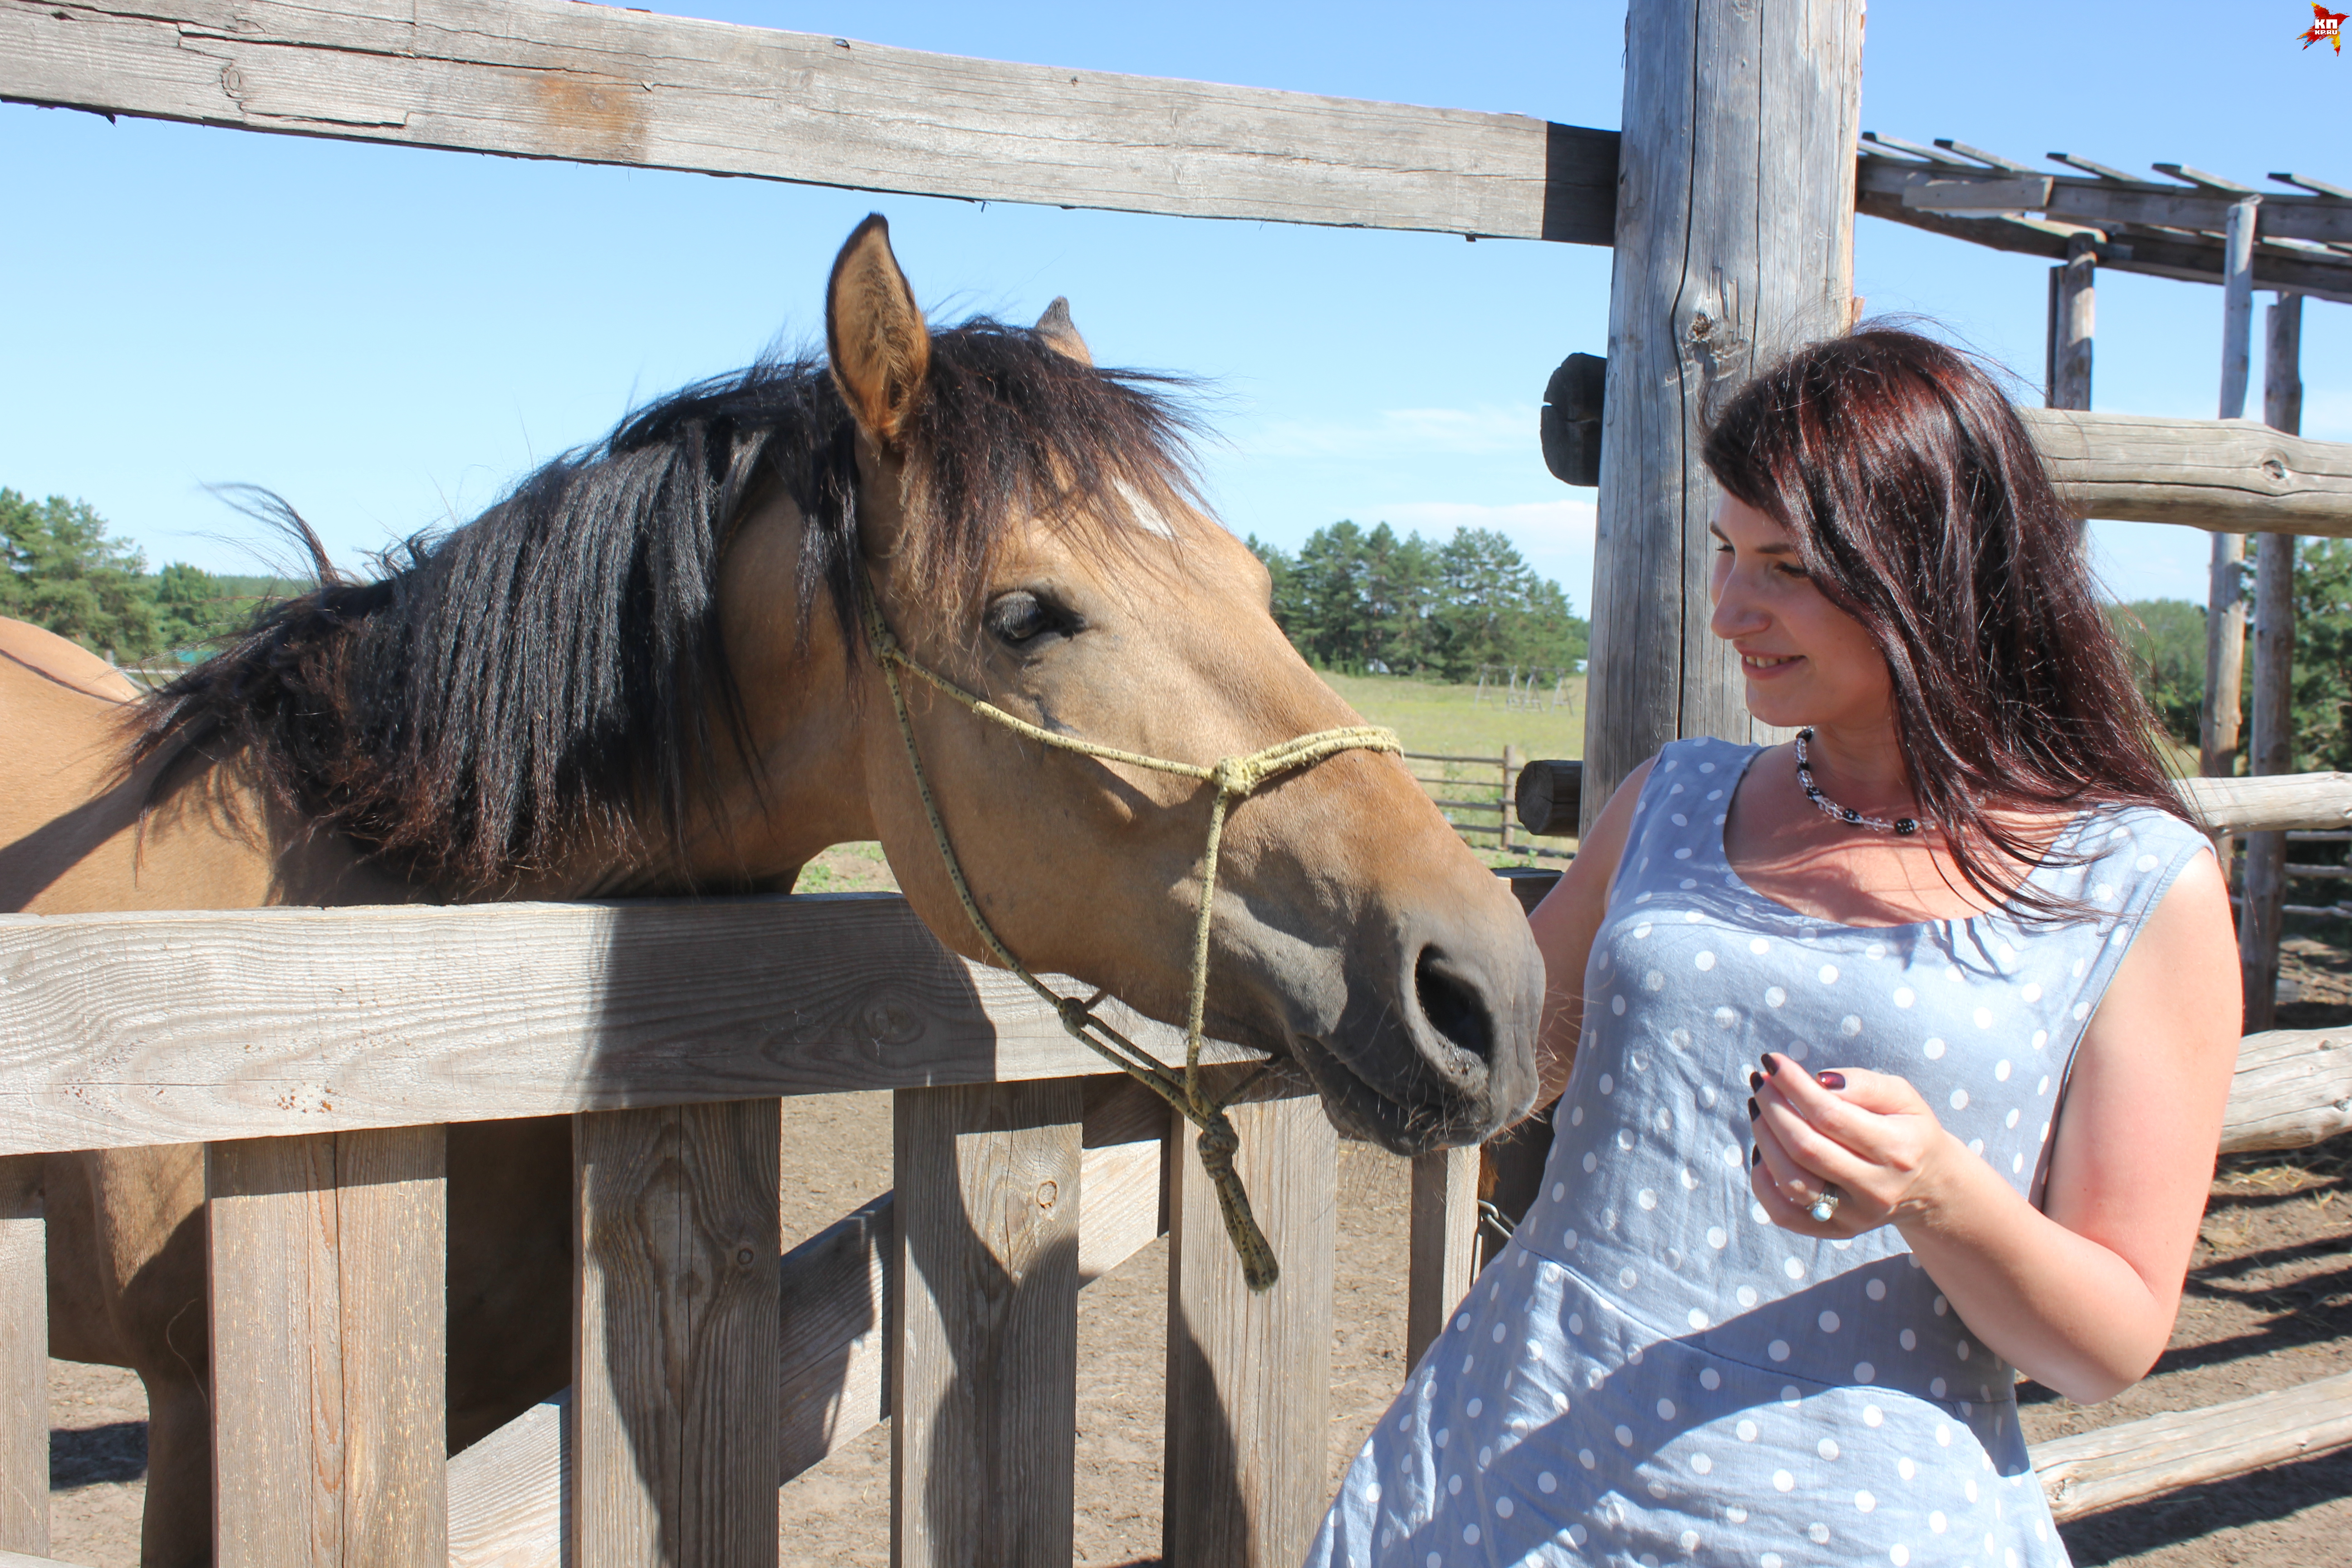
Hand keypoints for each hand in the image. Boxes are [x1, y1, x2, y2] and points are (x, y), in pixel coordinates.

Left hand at [1747, 1052, 1957, 1237]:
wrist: (1930, 1187)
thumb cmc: (1909, 1131)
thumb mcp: (1903, 1097)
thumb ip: (1864, 1084)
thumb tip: (1817, 1082)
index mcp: (1897, 1150)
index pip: (1831, 1115)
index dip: (1794, 1086)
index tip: (1772, 1061)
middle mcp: (1876, 1189)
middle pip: (1806, 1149)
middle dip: (1773, 1109)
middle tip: (1760, 1082)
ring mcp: (1854, 1216)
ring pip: (1792, 1182)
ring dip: (1764, 1140)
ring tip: (1758, 1109)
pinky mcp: (1835, 1232)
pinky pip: (1784, 1213)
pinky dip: (1762, 1181)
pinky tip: (1762, 1150)